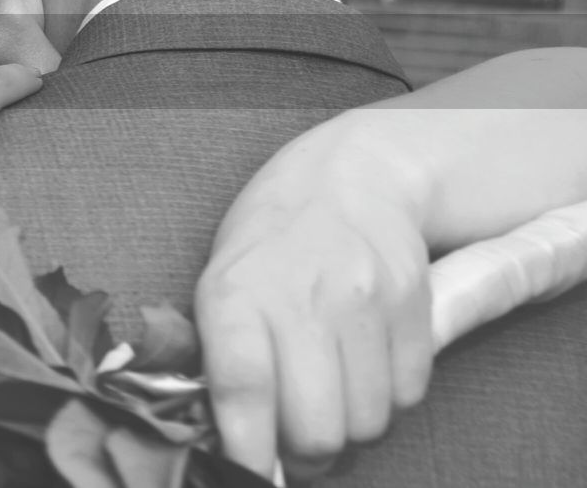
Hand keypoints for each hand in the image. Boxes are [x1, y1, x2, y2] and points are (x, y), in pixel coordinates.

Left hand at [194, 130, 432, 481]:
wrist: (352, 178)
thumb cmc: (270, 241)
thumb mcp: (221, 283)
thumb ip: (220, 359)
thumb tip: (227, 442)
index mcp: (237, 291)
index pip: (243, 388)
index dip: (247, 449)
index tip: (246, 471)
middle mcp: (303, 296)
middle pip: (316, 427)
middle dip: (302, 455)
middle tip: (292, 445)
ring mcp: (366, 301)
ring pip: (367, 423)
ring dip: (347, 429)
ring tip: (327, 400)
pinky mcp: (416, 306)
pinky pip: (408, 396)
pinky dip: (386, 401)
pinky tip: (363, 369)